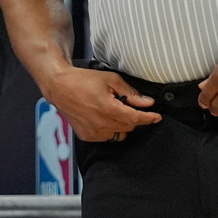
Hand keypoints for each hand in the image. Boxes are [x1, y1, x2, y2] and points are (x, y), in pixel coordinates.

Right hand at [43, 67, 160, 141]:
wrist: (60, 86)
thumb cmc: (83, 80)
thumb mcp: (111, 79)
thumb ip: (130, 92)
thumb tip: (147, 102)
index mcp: (109, 109)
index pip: (136, 119)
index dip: (149, 118)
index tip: (157, 117)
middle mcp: (101, 123)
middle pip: (129, 127)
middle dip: (134, 118)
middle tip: (131, 106)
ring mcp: (93, 132)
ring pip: (119, 135)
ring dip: (123, 125)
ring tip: (115, 111)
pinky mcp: (86, 136)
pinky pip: (107, 137)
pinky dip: (110, 129)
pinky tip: (104, 117)